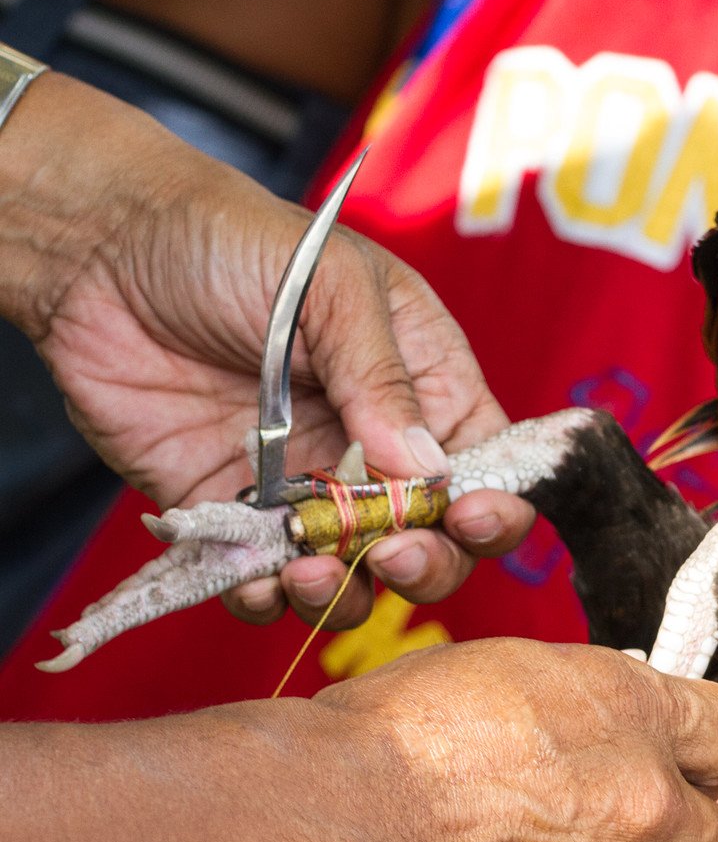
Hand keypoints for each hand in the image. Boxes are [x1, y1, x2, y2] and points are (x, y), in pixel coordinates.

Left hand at [0, 72, 532, 629]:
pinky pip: (263, 580)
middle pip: (434, 539)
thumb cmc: (235, 241)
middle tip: (393, 554)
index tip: (469, 516)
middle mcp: (374, 450)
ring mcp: (305, 489)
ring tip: (312, 571)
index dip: (493, 504)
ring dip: (349, 592)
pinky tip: (258, 583)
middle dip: (428, 562)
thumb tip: (425, 470)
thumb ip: (381, 377)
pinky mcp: (231, 516)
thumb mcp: (331, 287)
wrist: (101, 250)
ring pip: (355, 575)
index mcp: (425, 388)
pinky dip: (267, 599)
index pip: (486, 468)